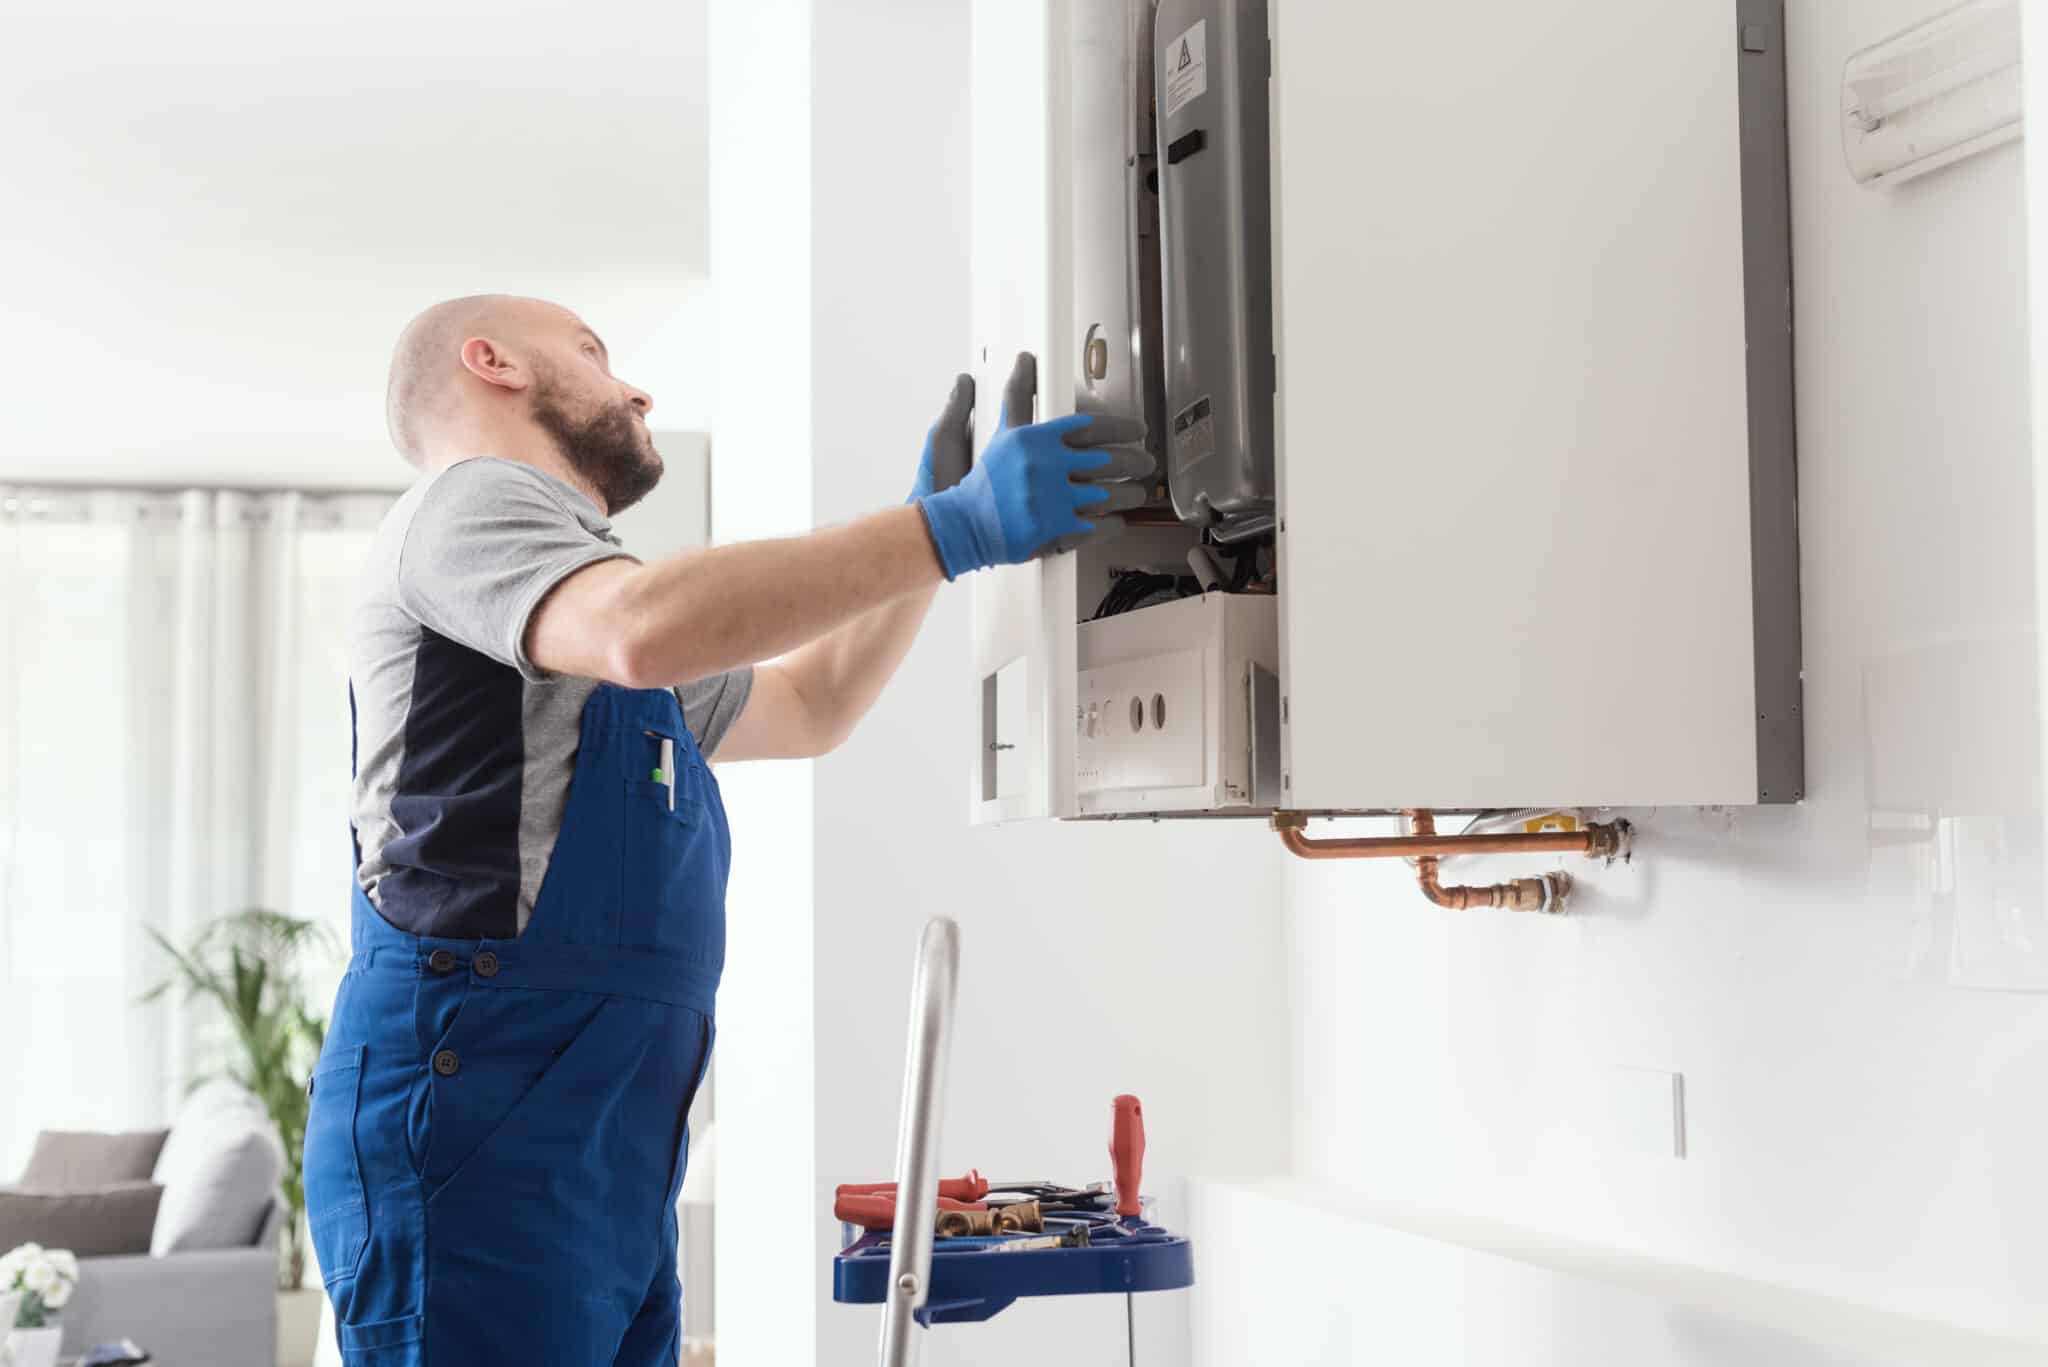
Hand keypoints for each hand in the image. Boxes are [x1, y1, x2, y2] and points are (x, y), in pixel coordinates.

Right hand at [915, 354, 1152, 578]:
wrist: (965, 524)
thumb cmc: (986, 481)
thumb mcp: (1004, 433)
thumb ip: (1019, 397)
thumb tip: (1025, 361)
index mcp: (1038, 440)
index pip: (1092, 427)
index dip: (1122, 428)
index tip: (1138, 431)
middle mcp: (1047, 467)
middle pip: (1108, 461)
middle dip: (1135, 462)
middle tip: (1147, 463)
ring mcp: (1052, 500)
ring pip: (1107, 495)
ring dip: (1129, 494)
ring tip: (1138, 493)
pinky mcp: (1055, 530)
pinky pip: (1095, 526)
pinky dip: (1112, 524)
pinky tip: (1119, 521)